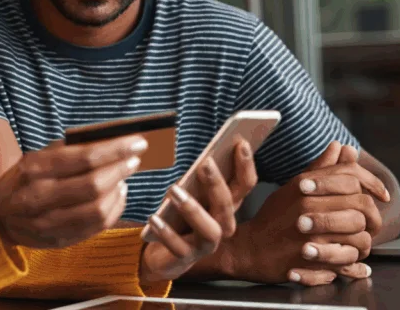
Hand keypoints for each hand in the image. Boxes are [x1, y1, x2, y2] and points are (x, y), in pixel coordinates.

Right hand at [0, 135, 145, 248]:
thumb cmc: (23, 180)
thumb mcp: (36, 157)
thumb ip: (68, 149)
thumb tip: (109, 141)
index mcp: (35, 169)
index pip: (85, 158)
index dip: (116, 150)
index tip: (138, 142)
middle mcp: (40, 196)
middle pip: (94, 185)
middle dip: (121, 170)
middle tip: (134, 160)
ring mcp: (48, 222)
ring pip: (97, 210)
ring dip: (119, 191)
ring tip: (124, 178)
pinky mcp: (59, 240)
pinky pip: (96, 227)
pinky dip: (114, 210)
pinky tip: (116, 196)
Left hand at [139, 140, 257, 281]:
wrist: (165, 253)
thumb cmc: (181, 215)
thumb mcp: (190, 192)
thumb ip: (199, 177)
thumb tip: (206, 154)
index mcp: (227, 205)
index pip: (244, 185)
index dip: (246, 165)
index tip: (241, 142)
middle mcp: (222, 225)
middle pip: (228, 205)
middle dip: (217, 183)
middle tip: (205, 163)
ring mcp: (206, 244)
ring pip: (209, 229)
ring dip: (193, 208)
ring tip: (173, 190)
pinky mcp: (186, 258)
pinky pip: (178, 247)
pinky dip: (166, 233)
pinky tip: (153, 218)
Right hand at [228, 141, 388, 285]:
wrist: (249, 249)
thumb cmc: (273, 218)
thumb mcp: (293, 188)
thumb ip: (320, 169)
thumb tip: (340, 146)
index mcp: (305, 186)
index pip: (351, 176)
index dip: (373, 184)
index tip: (380, 195)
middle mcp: (308, 207)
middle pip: (362, 205)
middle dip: (372, 217)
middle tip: (368, 224)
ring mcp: (310, 234)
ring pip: (361, 236)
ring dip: (363, 243)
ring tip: (354, 245)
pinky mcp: (313, 261)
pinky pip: (350, 261)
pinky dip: (354, 264)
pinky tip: (348, 260)